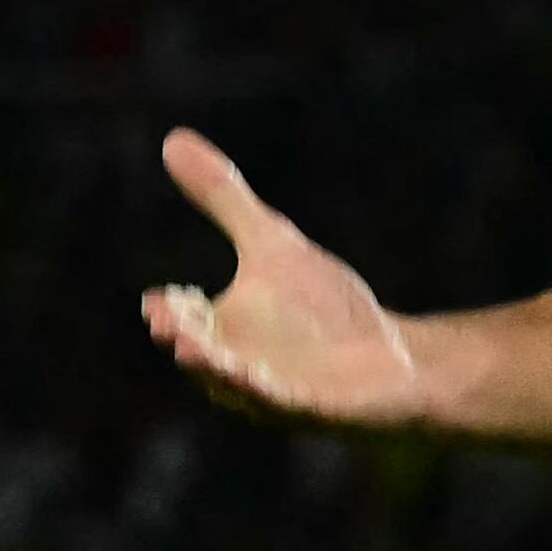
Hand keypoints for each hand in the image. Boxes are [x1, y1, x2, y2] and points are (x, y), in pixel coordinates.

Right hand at [137, 127, 428, 426]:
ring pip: (233, 385)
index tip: (160, 298)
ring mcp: (270, 394)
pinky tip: (260, 378)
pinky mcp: (311, 410)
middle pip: (199, 354)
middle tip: (167, 320)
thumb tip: (173, 140)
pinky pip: (283, 404)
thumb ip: (225, 200)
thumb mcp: (273, 244)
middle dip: (185, 337)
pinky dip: (267, 392)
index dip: (169, 311)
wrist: (391, 359)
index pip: (180, 319)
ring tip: (191, 349)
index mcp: (217, 329)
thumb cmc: (326, 309)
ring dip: (214, 369)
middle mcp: (233, 367)